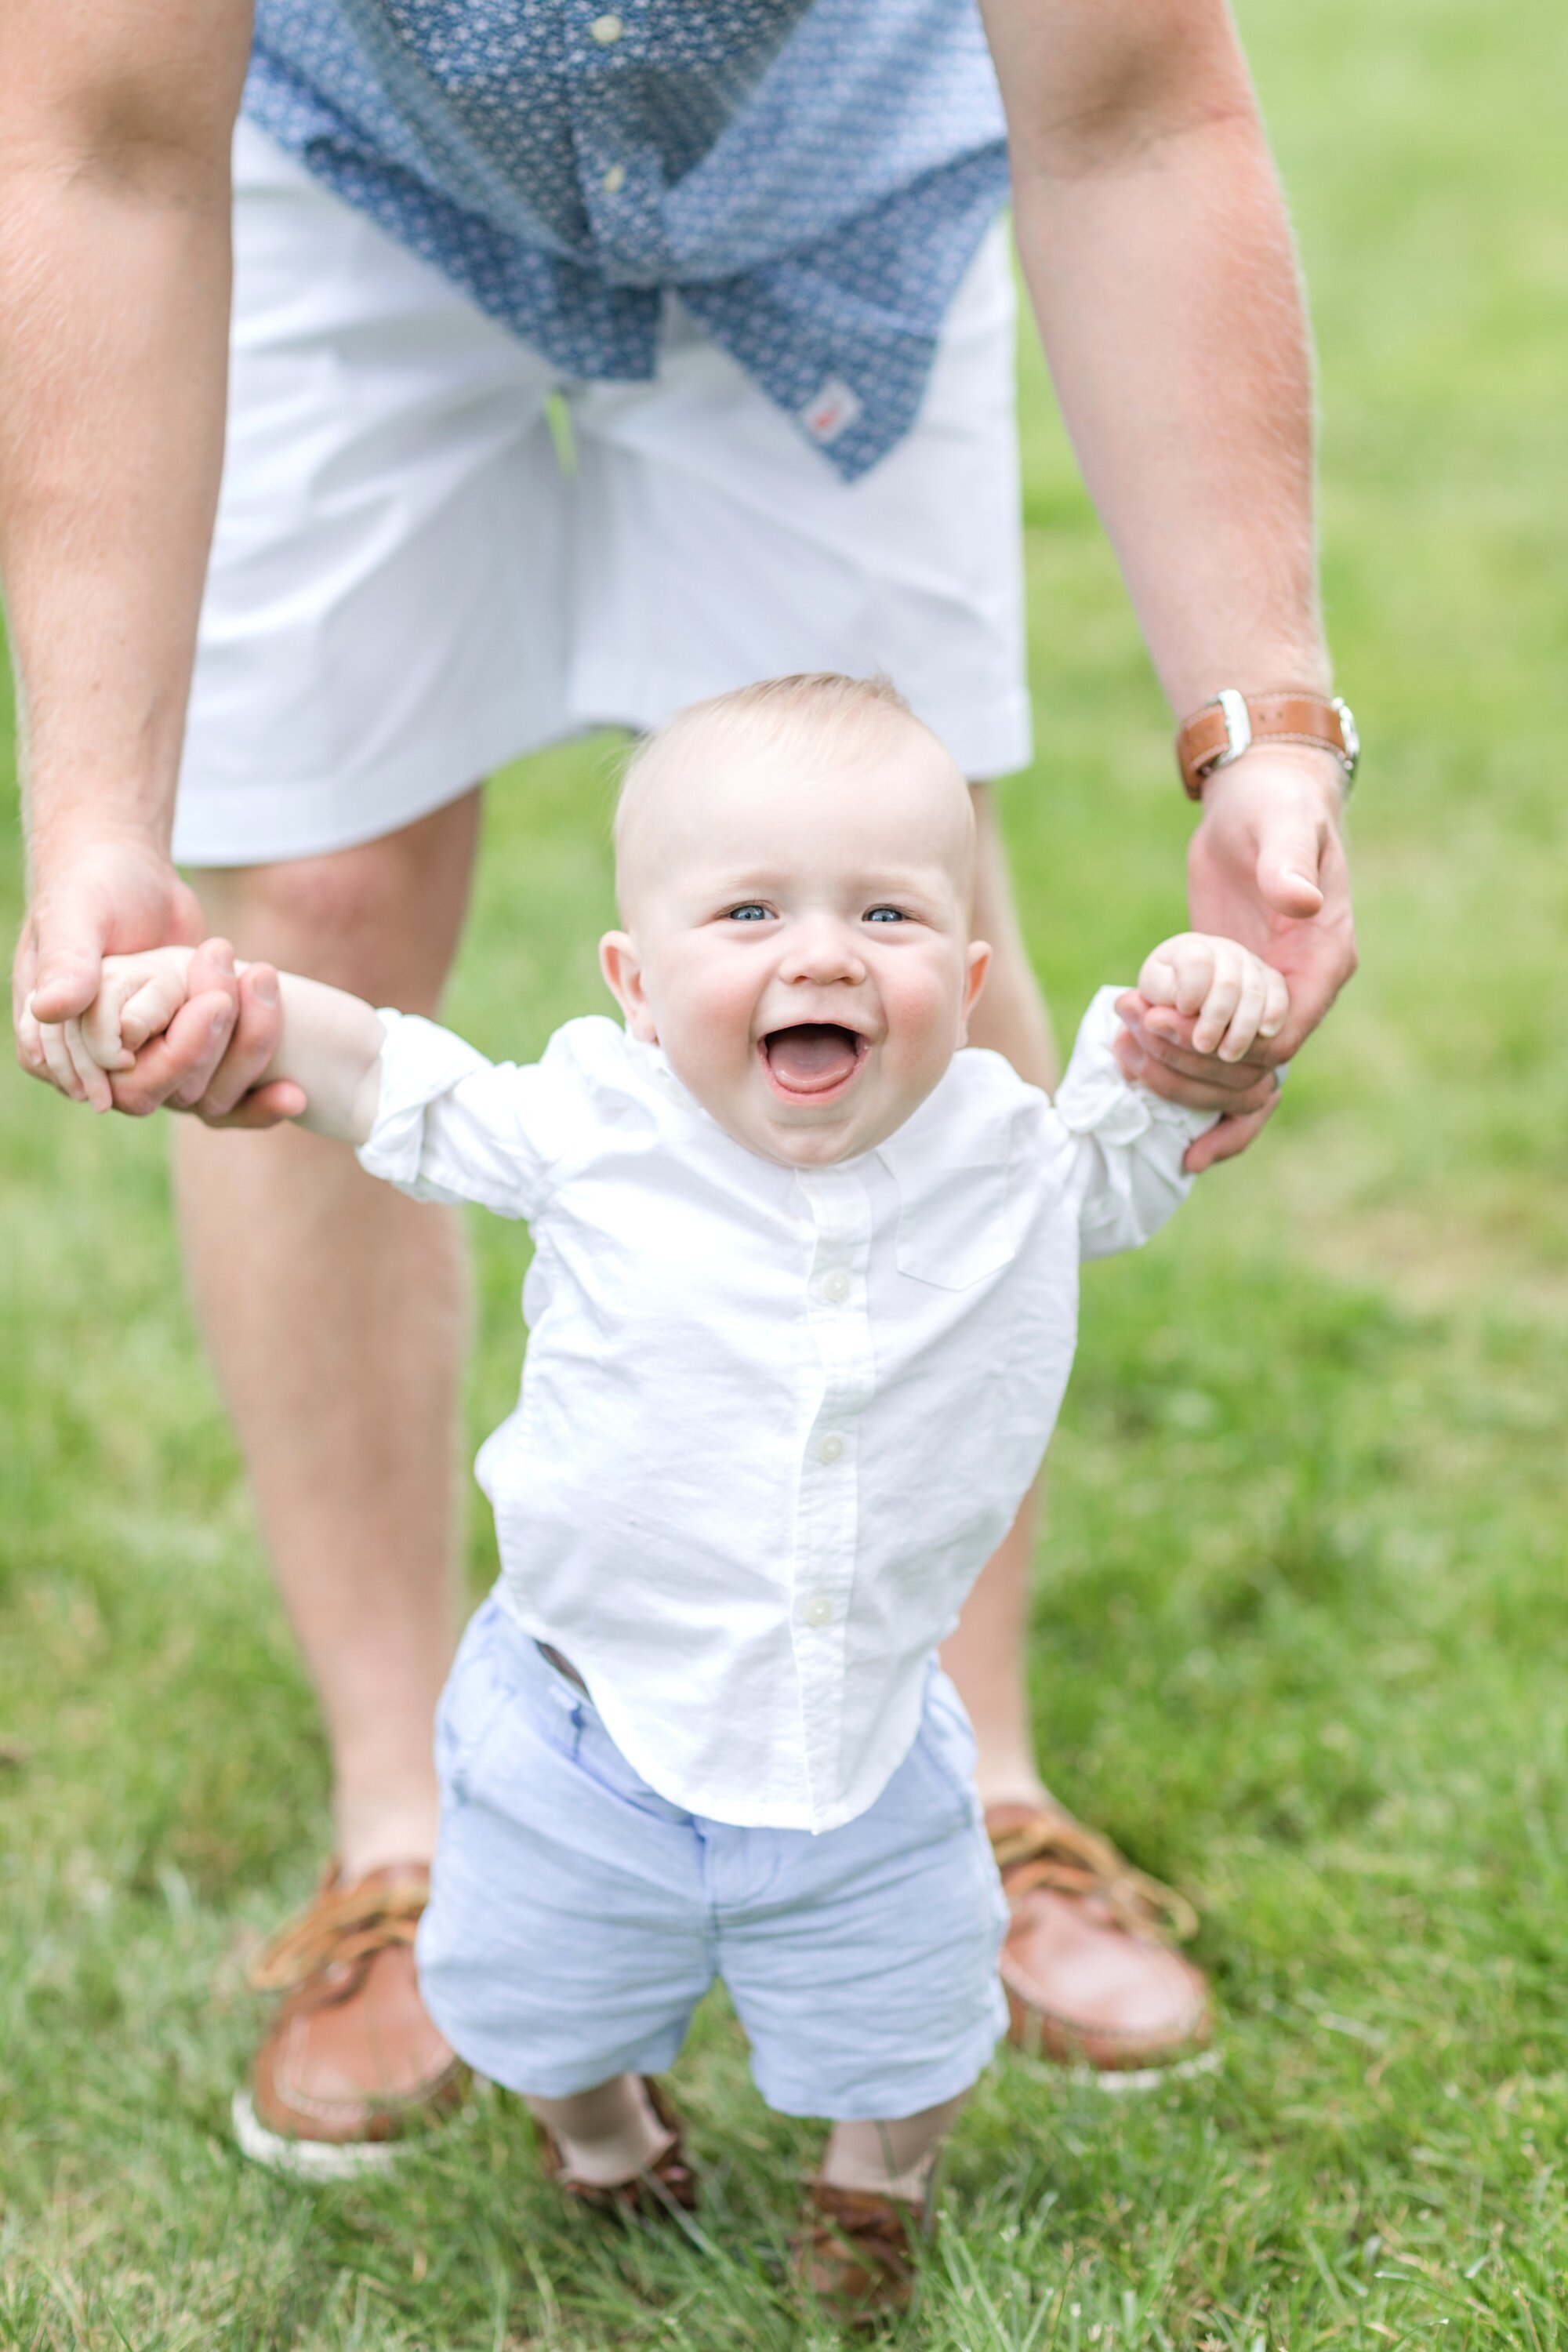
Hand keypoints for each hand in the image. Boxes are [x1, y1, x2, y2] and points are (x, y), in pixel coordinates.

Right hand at [14, 840, 294, 1122]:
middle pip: (153, 1094)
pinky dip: (257, 1102)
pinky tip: (295, 1094)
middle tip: (232, 991)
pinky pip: (219, 1099)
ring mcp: (144, 1069)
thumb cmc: (91, 885)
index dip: (163, 1056)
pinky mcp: (185, 1062)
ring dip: (239, 1050)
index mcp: (49, 1043)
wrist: (130, 872)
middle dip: (202, 1046)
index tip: (211, 1008)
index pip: (102, 1081)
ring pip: (195, 1096)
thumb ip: (67, 963)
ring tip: (260, 976)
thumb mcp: (76, 915)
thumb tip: (51, 1009)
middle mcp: (95, 1069)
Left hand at [1119, 745, 1355, 1170]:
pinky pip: (1207, 1043)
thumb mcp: (1282, 827)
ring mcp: (1263, 994)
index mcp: (1323, 962)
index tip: (1180, 1032)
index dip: (1235, 1048)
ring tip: (1124, 1044)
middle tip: (1138, 1037)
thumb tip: (1301, 902)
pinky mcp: (1228, 990)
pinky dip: (1174, 1058)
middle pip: (1252, 1066)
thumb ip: (1288, 866)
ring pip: (1227, 1067)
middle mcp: (1299, 988)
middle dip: (1194, 1064)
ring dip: (1177, 1070)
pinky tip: (1132, 1051)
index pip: (1287, 1035)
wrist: (1258, 797)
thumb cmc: (1277, 805)